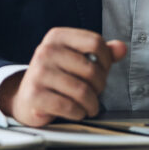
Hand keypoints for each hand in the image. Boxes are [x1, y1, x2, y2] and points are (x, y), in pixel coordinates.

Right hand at [0, 28, 126, 126]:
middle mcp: (46, 51)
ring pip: (82, 91)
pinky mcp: (35, 94)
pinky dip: (78, 113)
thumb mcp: (78, 59)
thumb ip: (101, 53)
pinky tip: (77, 112)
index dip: (106, 60)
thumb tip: (121, 48)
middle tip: (95, 93)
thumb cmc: (57, 77)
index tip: (103, 70)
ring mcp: (38, 72)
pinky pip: (69, 107)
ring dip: (92, 104)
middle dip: (99, 86)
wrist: (27, 98)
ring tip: (90, 106)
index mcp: (57, 37)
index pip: (95, 42)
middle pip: (91, 69)